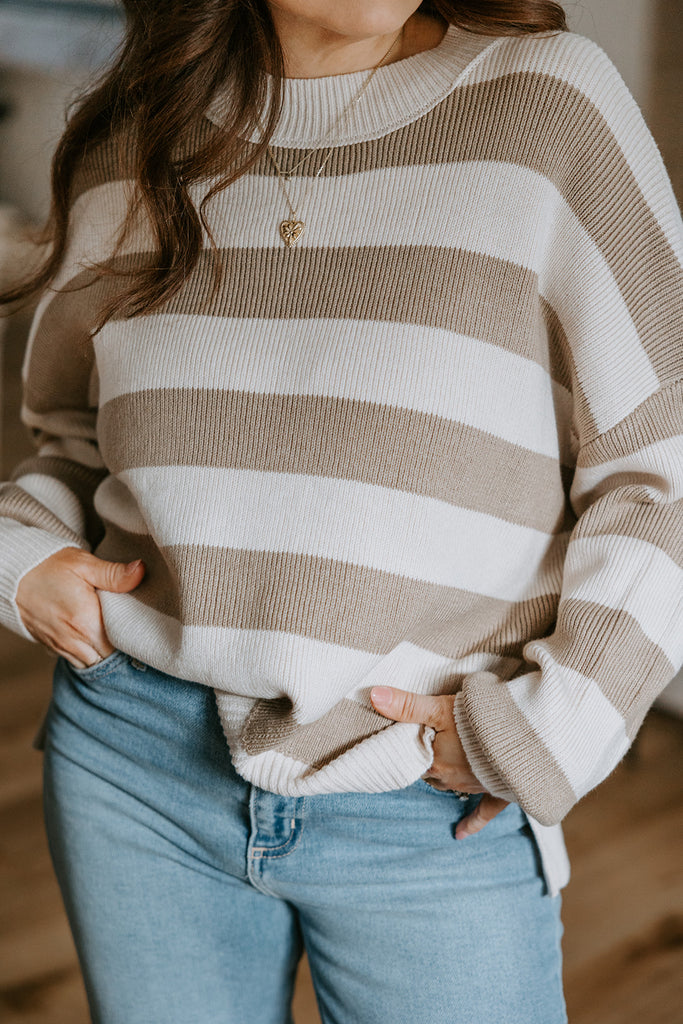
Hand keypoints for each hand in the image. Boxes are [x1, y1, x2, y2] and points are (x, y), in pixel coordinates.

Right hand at [15, 547, 144, 668]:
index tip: (143, 628)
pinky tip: (98, 639)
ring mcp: (62, 647)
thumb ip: (114, 573)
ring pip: (93, 664)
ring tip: (118, 637)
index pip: (121, 645)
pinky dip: (90, 655)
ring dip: (106, 654)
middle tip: (133, 632)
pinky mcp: (53, 647)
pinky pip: (78, 661)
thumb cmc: (50, 567)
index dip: (135, 640)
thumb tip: (141, 571)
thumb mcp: (84, 564)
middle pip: (109, 659)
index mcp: (85, 622)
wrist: (14, 576)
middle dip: (123, 649)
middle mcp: (74, 641)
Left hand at [370, 686, 508, 838]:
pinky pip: (482, 813)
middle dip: (429, 761)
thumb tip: (374, 696)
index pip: (412, 759)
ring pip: (450, 786)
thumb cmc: (480, 722)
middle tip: (425, 747)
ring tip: (442, 765)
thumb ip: (407, 704)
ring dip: (446, 778)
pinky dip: (471, 824)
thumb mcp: (439, 707)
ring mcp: (474, 787)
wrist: (525, 739)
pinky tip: (459, 835)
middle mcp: (451, 779)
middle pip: (431, 772)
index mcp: (435, 761)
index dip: (409, 749)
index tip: (403, 743)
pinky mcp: (498, 792)